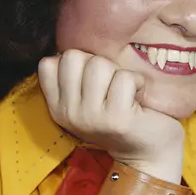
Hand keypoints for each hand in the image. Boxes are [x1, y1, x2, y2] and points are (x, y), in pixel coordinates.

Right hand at [38, 50, 184, 176]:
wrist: (148, 153)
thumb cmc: (119, 116)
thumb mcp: (86, 100)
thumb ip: (74, 77)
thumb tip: (75, 41)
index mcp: (57, 108)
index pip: (47, 63)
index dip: (74, 61)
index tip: (91, 78)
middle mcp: (69, 114)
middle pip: (73, 57)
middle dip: (97, 63)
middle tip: (111, 84)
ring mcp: (92, 118)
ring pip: (99, 64)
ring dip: (118, 72)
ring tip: (125, 91)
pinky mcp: (117, 118)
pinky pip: (125, 78)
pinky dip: (137, 81)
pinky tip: (138, 97)